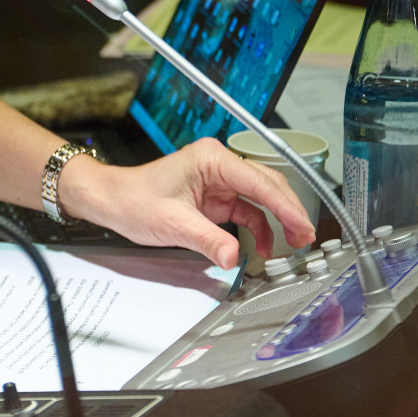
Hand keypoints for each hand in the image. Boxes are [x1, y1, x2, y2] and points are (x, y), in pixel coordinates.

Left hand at [63, 137, 315, 267]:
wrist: (112, 200)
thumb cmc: (133, 200)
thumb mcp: (172, 223)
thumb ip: (207, 240)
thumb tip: (235, 257)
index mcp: (211, 160)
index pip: (259, 181)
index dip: (285, 205)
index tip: (303, 226)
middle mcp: (218, 165)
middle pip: (267, 186)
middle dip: (288, 212)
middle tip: (305, 239)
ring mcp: (219, 181)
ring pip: (261, 198)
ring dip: (277, 221)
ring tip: (292, 245)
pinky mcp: (216, 197)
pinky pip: (247, 211)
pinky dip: (259, 228)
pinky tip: (263, 246)